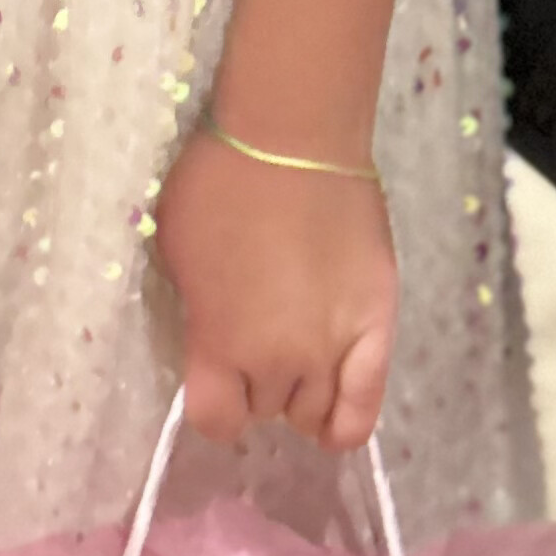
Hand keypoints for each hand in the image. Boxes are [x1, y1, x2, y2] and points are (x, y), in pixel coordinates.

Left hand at [156, 128, 396, 451]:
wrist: (293, 135)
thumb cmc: (219, 180)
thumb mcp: (176, 249)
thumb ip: (197, 311)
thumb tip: (212, 335)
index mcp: (218, 345)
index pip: (216, 421)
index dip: (215, 406)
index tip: (217, 380)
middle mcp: (276, 362)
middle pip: (266, 409)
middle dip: (256, 382)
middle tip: (257, 337)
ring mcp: (333, 347)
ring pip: (315, 409)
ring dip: (301, 391)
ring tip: (297, 358)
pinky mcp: (378, 325)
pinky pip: (366, 404)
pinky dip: (348, 420)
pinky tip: (335, 418)